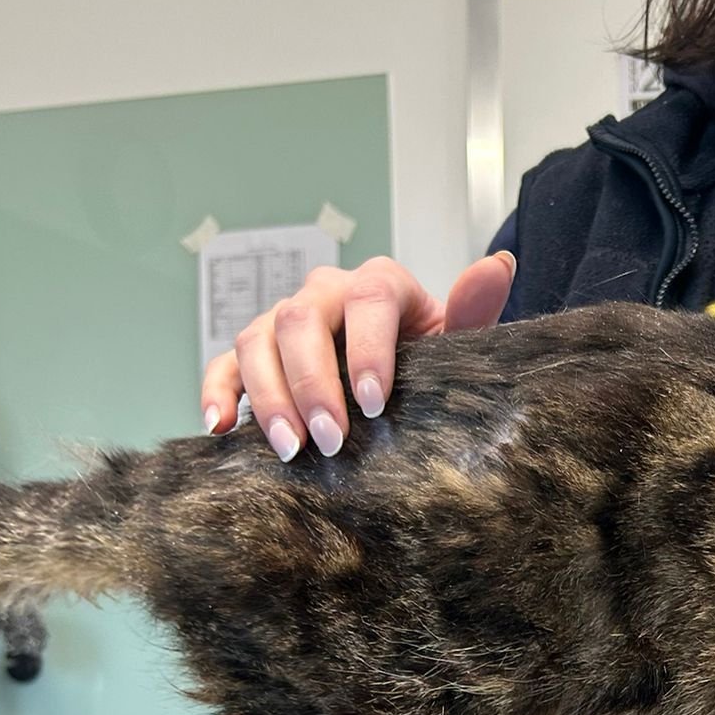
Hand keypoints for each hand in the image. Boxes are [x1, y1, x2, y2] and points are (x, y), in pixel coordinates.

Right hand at [201, 251, 516, 458]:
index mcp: (378, 284)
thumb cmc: (431, 359)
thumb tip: (498, 265)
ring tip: (290, 449)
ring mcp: (283, 320)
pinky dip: (217, 392)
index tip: (374, 404)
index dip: (368, 350)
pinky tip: (218, 427)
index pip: (368, 300)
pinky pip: (225, 365)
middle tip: (331, 440)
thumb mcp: (457, 341)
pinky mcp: (255, 353)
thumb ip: (472, 310)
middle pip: (301, 321)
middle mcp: (325, 293)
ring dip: (269, 396)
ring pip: (257, 340)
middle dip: (313, 383)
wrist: (403, 374)